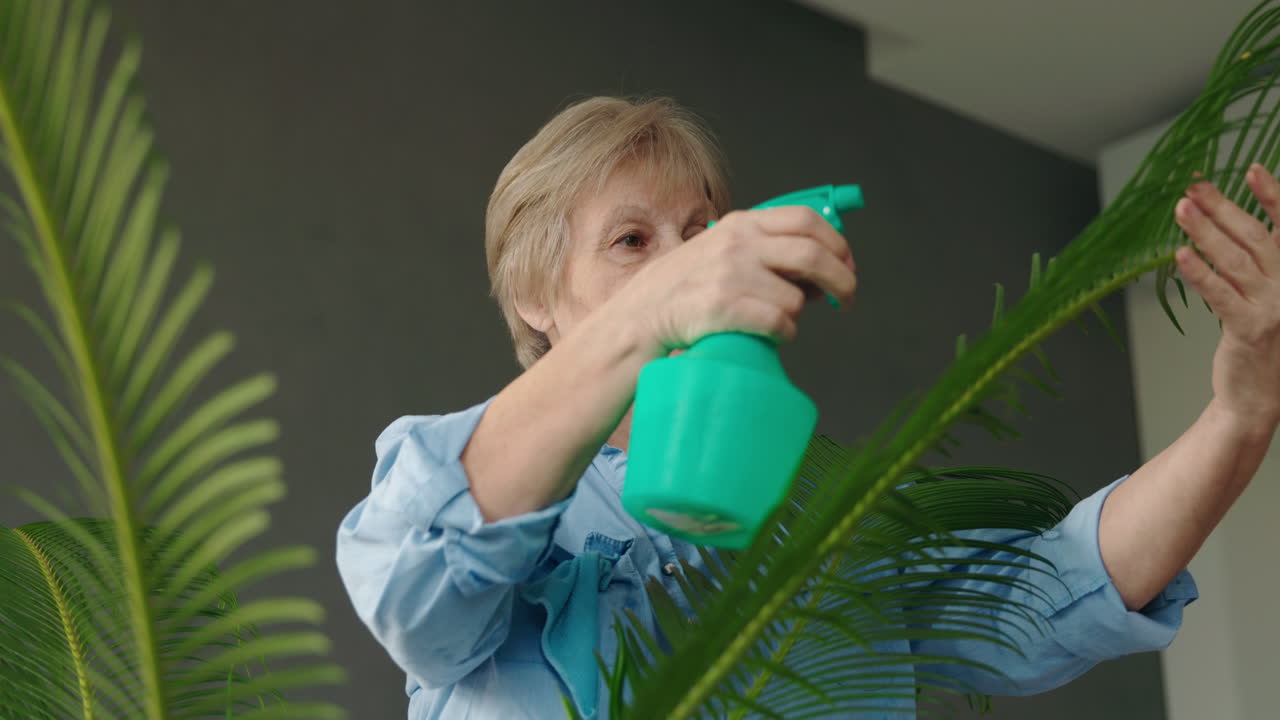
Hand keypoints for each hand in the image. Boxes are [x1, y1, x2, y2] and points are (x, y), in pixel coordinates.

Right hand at [608, 205, 856, 355]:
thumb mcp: (720, 250)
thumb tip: (819, 268)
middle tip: (847, 299)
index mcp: (741, 224)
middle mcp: (737, 244)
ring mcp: (730, 276)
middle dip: (842, 280)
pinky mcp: (723, 309)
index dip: (837, 243)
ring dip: (797, 315)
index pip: (806, 220)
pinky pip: (779, 323)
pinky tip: (771, 335)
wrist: (639, 318)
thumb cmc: (685, 290)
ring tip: (778, 321)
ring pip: (796, 298)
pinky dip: (784, 334)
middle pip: (813, 254)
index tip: (847, 265)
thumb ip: (762, 248)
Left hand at [1175, 163, 1279, 429]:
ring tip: (1181, 209)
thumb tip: (1224, 225)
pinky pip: (1221, 295)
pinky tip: (1180, 255)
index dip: (1272, 197)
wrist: (1260, 397)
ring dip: (1205, 231)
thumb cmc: (1261, 342)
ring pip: (1235, 261)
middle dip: (1222, 208)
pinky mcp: (1249, 330)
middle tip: (1193, 187)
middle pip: (1254, 238)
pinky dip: (1200, 273)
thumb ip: (1255, 264)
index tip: (1253, 169)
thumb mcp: (1266, 297)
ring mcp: (1272, 308)